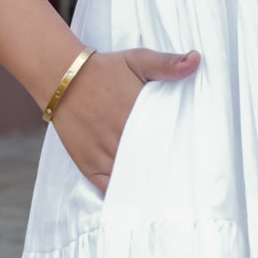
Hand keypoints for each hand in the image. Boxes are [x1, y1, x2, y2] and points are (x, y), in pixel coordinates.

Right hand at [52, 46, 198, 194]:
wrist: (62, 76)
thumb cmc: (104, 69)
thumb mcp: (137, 60)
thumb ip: (167, 63)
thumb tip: (196, 60)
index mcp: (139, 115)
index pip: (169, 141)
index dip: (181, 152)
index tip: (193, 161)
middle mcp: (122, 137)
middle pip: (152, 163)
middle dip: (167, 172)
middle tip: (182, 182)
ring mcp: (104, 153)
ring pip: (132, 178)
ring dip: (147, 185)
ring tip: (164, 194)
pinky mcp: (88, 164)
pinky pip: (107, 188)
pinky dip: (122, 194)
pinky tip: (135, 198)